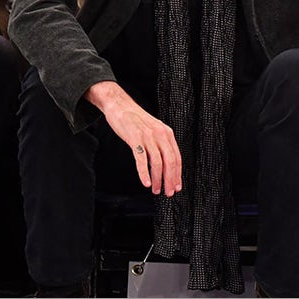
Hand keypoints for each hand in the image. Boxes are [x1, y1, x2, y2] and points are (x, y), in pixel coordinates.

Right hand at [85, 81, 181, 195]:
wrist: (120, 106)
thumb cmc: (136, 120)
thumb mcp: (154, 130)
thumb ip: (161, 143)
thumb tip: (165, 162)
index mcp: (167, 134)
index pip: (177, 157)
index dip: (178, 174)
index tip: (177, 186)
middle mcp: (160, 134)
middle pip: (170, 161)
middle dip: (170, 179)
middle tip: (168, 192)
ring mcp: (148, 136)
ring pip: (157, 162)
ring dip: (157, 179)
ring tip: (156, 190)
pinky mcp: (135, 138)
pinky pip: (141, 158)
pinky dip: (144, 172)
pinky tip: (145, 182)